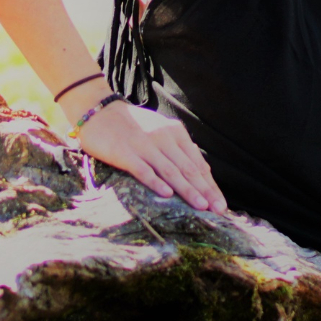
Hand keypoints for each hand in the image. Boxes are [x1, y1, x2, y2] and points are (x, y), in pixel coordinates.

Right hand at [74, 100, 226, 212]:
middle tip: (219, 210)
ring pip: (171, 171)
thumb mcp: (161, 130)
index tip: (221, 204)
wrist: (99, 111)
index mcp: (176, 132)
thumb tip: (202, 169)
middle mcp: (164, 138)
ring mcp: (145, 145)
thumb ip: (180, 148)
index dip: (210, 185)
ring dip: (188, 190)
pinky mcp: (126, 153)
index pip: (197, 163)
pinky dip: (156, 182)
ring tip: (201, 206)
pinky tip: (167, 194)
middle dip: (205, 191)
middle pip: (189, 169)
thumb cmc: (132, 125)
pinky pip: (144, 170)